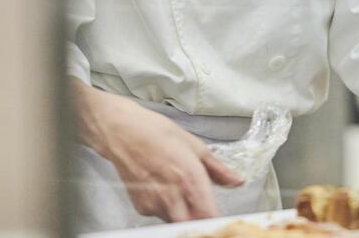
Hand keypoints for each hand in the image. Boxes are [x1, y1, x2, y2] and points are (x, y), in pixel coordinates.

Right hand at [71, 79, 243, 221]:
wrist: (121, 133)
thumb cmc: (158, 133)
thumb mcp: (195, 145)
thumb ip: (218, 169)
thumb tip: (237, 181)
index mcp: (189, 178)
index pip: (208, 216)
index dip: (217, 221)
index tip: (222, 219)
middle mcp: (171, 196)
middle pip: (192, 225)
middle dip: (201, 220)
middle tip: (206, 210)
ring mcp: (154, 204)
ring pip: (177, 222)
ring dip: (185, 214)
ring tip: (182, 192)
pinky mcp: (141, 208)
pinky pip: (161, 215)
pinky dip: (168, 208)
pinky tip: (165, 190)